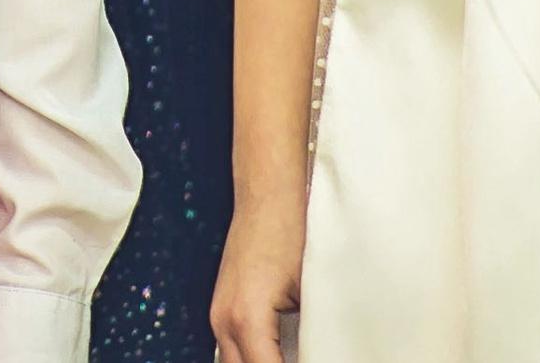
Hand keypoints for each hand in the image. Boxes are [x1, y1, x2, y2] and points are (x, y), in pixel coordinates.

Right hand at [211, 199, 303, 362]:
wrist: (267, 194)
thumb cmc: (288, 232)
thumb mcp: (308, 292)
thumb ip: (311, 336)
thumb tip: (321, 354)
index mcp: (246, 319)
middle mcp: (224, 321)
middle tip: (306, 361)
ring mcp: (218, 313)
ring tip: (289, 357)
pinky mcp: (222, 306)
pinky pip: (232, 348)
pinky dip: (252, 358)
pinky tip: (276, 356)